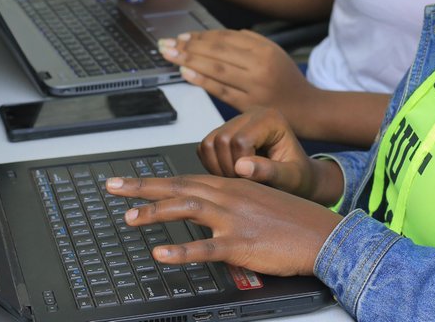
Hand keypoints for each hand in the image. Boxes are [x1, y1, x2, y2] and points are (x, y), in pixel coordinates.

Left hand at [106, 174, 340, 276]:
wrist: (321, 234)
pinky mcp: (241, 244)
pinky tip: (160, 254)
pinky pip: (206, 247)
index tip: (128, 181)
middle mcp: (229, 196)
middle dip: (142, 187)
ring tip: (129, 219)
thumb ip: (229, 206)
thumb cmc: (292, 220)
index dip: (153, 181)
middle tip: (112, 187)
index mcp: (232, 186)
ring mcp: (234, 219)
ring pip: (187, 210)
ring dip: (155, 213)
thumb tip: (206, 217)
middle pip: (178, 188)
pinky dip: (181, 250)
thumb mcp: (257, 202)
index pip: (184, 180)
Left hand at [160, 30, 313, 118]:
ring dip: (189, 60)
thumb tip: (220, 35)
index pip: (226, 38)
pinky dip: (201, 80)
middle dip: (189, 46)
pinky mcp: (249, 105)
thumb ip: (251, 42)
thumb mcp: (276, 54)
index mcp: (266, 49)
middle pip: (218, 51)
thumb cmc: (288, 82)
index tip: (182, 37)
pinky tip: (185, 74)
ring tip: (170, 55)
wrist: (309, 110)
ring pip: (216, 68)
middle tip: (167, 44)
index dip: (201, 36)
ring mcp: (254, 85)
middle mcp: (260, 65)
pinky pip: (220, 90)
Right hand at [199, 108, 343, 204]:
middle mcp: (251, 114)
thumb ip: (270, 171)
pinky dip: (212, 165)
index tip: (254, 181)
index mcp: (270, 119)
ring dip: (217, 167)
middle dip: (228, 167)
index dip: (242, 166)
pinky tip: (231, 173)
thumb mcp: (291, 177)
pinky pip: (204, 147)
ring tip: (238, 179)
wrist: (298, 174)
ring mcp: (236, 121)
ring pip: (208, 143)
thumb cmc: (298, 176)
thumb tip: (241, 167)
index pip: (241, 140)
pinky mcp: (224, 131)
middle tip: (244, 182)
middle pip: (221, 139)